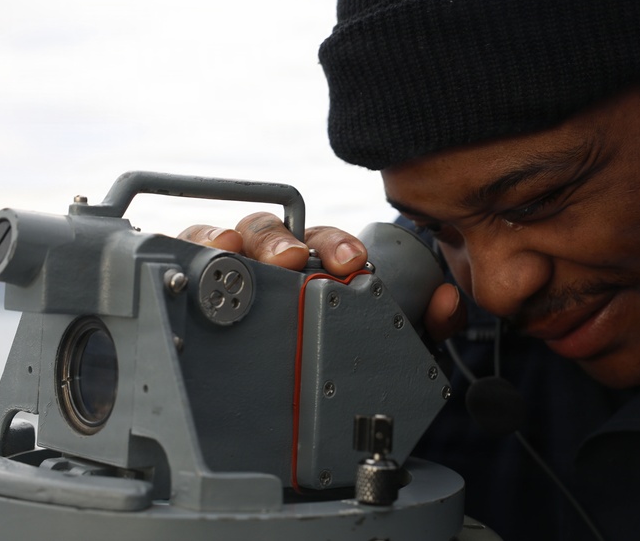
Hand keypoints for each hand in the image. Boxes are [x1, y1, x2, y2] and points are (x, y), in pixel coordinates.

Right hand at [177, 212, 465, 342]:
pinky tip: (205, 254)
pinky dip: (195, 243)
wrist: (287, 408)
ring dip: (236, 238)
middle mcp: (274, 261)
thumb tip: (447, 303)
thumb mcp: (383, 338)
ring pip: (231, 236)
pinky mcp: (200, 282)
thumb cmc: (330, 348)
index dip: (337, 244)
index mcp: (317, 265)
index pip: (325, 241)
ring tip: (236, 252)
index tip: (351, 262)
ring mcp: (236, 269)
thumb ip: (423, 321)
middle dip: (283, 239)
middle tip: (292, 260)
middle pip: (275, 231)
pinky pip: (191, 252)